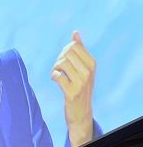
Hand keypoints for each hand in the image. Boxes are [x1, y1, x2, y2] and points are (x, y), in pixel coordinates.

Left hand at [51, 30, 95, 146]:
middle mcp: (89, 71)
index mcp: (92, 63)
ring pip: (61, 63)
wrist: (81, 112)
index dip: (64, 51)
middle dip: (58, 59)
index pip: (74, 46)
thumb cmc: (80, 88)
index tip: (64, 61)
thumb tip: (75, 33)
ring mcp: (81, 82)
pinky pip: (57, 76)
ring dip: (55, 68)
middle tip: (58, 68)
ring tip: (57, 74)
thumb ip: (79, 51)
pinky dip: (53, 76)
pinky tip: (56, 80)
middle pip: (66, 53)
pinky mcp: (71, 92)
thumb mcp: (83, 69)